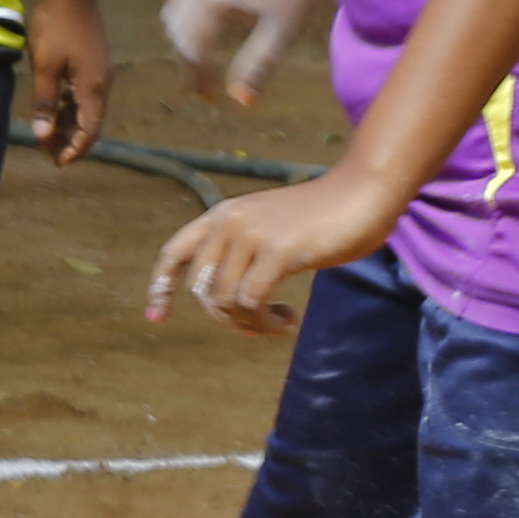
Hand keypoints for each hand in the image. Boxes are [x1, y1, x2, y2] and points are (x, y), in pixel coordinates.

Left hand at [22, 0, 114, 164]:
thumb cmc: (56, 25)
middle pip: (91, 122)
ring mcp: (100, 71)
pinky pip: (85, 93)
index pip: (90, 130)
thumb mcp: (44, 66)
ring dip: (69, 122)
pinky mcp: (94, 61)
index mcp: (93, 87)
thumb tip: (43, 136)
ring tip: (46, 132)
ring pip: (87, 108)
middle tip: (46, 151)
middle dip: (70, 139)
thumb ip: (44, 102)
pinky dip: (71, 105)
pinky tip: (55, 106)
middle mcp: (103, 82)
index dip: (75, 149)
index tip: (57, 162)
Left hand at [148, 168, 405, 337]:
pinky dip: (265, 322)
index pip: (175, 252)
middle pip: (202, 290)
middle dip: (225, 318)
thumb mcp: (271, 229)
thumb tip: (237, 315)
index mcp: (223, 214)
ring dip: (249, 324)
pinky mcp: (277, 251)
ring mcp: (251, 234)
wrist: (363, 192)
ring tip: (276, 322)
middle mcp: (229, 221)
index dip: (160, 287)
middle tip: (258, 325)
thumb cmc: (324, 216)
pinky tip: (286, 319)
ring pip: (225, 302)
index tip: (155, 318)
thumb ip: (247, 258)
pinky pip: (252, 303)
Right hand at [161, 0, 330, 111]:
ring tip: (204, 61)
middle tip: (206, 85)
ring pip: (174, 13)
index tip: (211, 99)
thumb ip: (257, 65)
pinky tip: (209, 29)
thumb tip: (239, 101)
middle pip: (177, 33)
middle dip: (188, 62)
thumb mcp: (282, 28)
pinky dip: (188, 19)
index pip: (192, 49)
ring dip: (185, 40)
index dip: (199, 78)